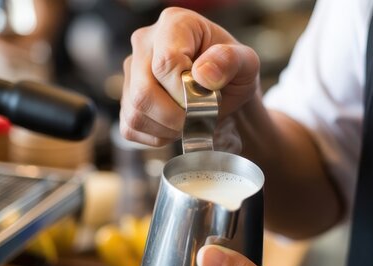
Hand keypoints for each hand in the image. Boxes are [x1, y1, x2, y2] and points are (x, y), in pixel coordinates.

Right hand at [120, 7, 260, 146]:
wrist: (224, 89)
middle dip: (176, 117)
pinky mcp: (126, 97)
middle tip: (199, 117)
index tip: (207, 98)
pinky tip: (175, 125)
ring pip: (135, 112)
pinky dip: (157, 135)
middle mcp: (145, 43)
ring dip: (168, 128)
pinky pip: (131, 127)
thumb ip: (231, 61)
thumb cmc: (233, 72)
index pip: (166, 63)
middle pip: (143, 92)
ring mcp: (131, 71)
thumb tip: (203, 74)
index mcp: (175, 24)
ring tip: (190, 120)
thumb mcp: (246, 63)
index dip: (186, 92)